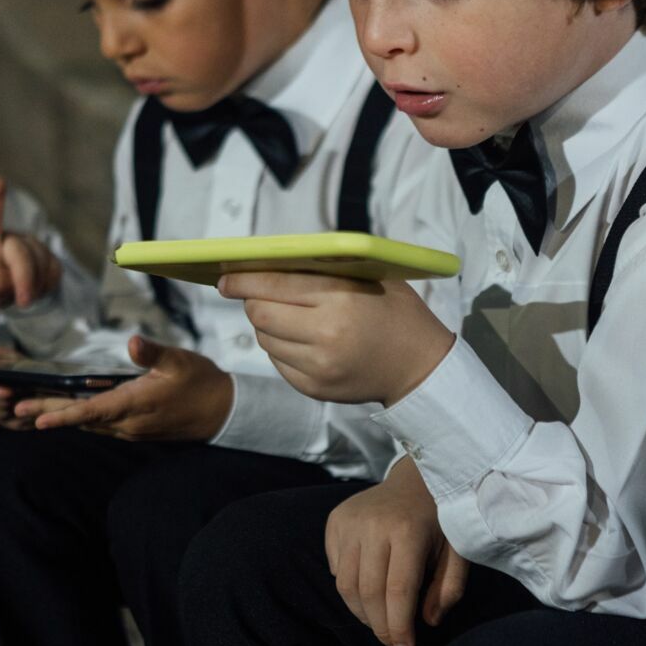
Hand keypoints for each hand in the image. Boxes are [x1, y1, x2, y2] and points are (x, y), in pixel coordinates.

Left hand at [0, 177, 61, 308]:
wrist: (12, 291)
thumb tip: (9, 279)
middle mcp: (11, 237)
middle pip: (20, 253)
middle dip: (24, 278)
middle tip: (24, 301)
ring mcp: (33, 245)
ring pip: (40, 263)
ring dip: (34, 286)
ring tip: (23, 297)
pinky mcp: (50, 257)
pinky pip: (54, 271)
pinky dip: (46, 286)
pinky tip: (37, 289)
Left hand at [13, 335, 233, 440]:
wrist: (222, 412)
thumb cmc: (201, 382)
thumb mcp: (179, 360)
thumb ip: (153, 353)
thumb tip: (131, 341)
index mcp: (135, 405)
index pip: (92, 411)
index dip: (63, 414)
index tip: (36, 417)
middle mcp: (128, 423)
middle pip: (81, 419)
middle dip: (47, 412)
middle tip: (13, 409)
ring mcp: (129, 429)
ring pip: (87, 423)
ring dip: (58, 415)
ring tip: (26, 408)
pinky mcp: (133, 428)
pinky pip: (98, 425)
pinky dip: (76, 418)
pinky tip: (60, 410)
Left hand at [218, 270, 454, 406]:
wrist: (420, 367)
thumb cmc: (397, 312)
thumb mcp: (372, 276)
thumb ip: (327, 266)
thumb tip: (272, 257)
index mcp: (340, 299)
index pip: (272, 286)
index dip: (242, 280)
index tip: (225, 276)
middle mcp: (325, 335)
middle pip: (259, 314)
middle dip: (250, 300)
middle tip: (252, 293)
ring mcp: (318, 366)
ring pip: (264, 339)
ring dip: (266, 324)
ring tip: (285, 315)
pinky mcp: (313, 388)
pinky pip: (277, 362)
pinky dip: (280, 347)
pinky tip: (299, 339)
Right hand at [325, 456, 468, 645]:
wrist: (416, 477)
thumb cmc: (441, 519)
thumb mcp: (458, 552)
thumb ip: (448, 589)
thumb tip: (428, 621)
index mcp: (407, 531)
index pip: (397, 591)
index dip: (399, 626)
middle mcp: (373, 525)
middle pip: (368, 592)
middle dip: (379, 626)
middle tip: (392, 643)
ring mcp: (350, 521)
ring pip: (346, 584)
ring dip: (361, 613)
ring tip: (379, 622)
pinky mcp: (335, 520)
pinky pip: (336, 568)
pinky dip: (351, 588)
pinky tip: (369, 590)